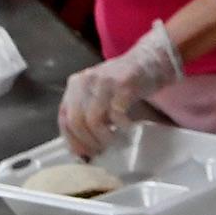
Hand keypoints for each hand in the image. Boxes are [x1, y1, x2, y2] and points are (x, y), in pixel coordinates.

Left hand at [58, 20, 181, 156]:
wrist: (151, 60)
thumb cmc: (125, 83)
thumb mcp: (99, 94)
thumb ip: (87, 113)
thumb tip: (82, 149)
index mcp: (75, 84)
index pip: (64, 118)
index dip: (72, 140)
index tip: (84, 154)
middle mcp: (86, 81)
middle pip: (76, 121)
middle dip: (88, 142)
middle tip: (102, 150)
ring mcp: (104, 82)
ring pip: (93, 121)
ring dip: (103, 137)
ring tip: (114, 140)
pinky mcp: (124, 85)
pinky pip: (116, 114)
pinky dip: (121, 126)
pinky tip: (128, 126)